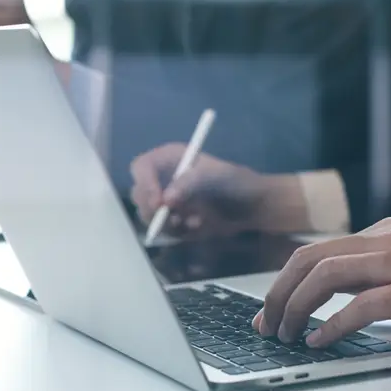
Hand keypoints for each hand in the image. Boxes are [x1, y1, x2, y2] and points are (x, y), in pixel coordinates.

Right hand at [129, 143, 309, 238]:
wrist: (252, 207)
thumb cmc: (235, 182)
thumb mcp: (215, 177)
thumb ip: (189, 183)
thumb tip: (166, 200)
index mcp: (170, 158)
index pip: (142, 167)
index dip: (144, 183)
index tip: (157, 201)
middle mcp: (163, 178)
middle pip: (138, 193)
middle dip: (152, 208)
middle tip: (171, 218)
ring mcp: (166, 200)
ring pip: (148, 215)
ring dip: (167, 222)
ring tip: (193, 221)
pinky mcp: (172, 220)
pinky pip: (163, 230)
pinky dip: (178, 232)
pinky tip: (198, 225)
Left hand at [252, 218, 390, 347]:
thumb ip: (386, 268)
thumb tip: (344, 293)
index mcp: (387, 233)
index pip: (318, 250)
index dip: (286, 280)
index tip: (271, 308)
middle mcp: (389, 240)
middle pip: (310, 259)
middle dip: (278, 293)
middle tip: (266, 324)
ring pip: (326, 277)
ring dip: (296, 308)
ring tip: (286, 335)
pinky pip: (361, 306)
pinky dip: (331, 325)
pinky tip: (320, 341)